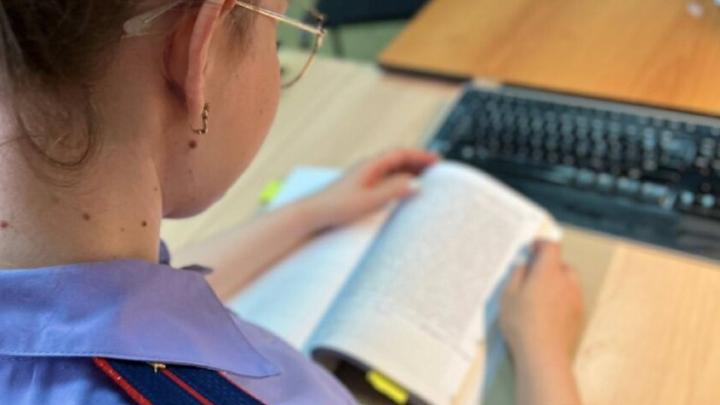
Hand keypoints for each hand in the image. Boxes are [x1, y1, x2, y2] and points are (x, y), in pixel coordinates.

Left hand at [303, 149, 438, 230]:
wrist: (313, 214)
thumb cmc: (337, 206)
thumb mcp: (370, 200)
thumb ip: (394, 191)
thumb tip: (417, 184)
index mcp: (371, 165)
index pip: (401, 153)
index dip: (420, 155)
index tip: (437, 161)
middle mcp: (368, 168)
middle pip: (398, 159)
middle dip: (419, 162)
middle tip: (437, 171)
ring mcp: (364, 177)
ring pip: (393, 170)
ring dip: (410, 172)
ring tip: (426, 180)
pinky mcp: (361, 188)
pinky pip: (386, 180)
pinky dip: (400, 182)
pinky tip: (405, 191)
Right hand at [500, 241, 583, 364]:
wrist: (543, 355)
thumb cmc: (522, 324)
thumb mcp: (508, 296)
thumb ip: (517, 275)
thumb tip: (524, 265)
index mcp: (548, 272)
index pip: (551, 247)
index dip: (542, 244)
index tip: (532, 247)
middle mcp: (566, 282)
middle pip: (561, 264)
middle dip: (548, 265)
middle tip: (531, 273)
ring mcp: (575, 299)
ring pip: (568, 281)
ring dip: (556, 282)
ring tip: (538, 295)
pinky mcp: (578, 315)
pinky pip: (571, 298)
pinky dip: (561, 298)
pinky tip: (546, 311)